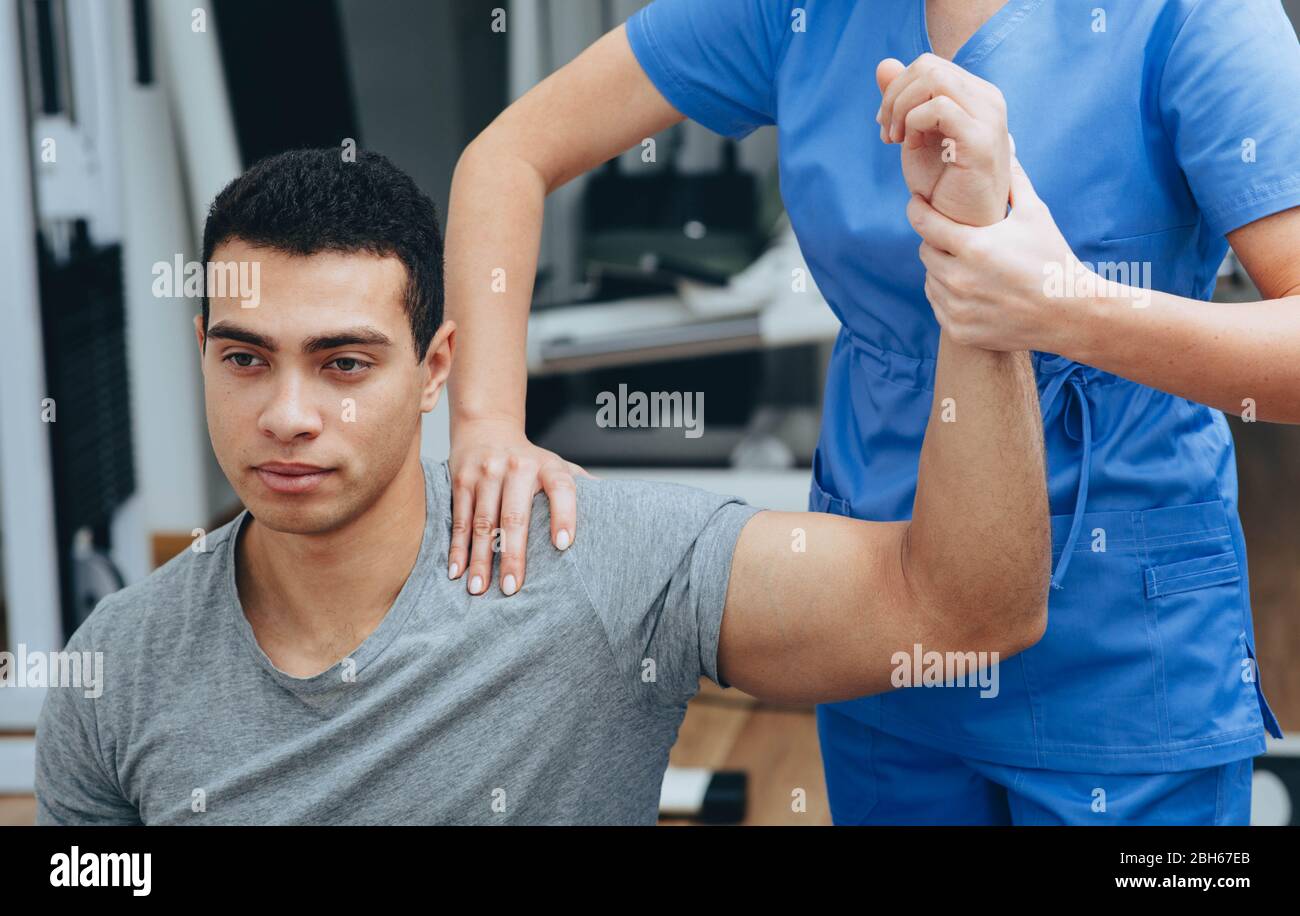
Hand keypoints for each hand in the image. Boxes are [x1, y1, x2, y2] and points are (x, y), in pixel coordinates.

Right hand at [448, 418, 591, 595]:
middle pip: (515, 516)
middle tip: (512, 588)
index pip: (562, 488)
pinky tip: (457, 571)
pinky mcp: (461, 480)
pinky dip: (457, 548)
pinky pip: (460, 519)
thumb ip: (581, 486)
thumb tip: (619, 506)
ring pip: (483, 523)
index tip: (564, 546)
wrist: (487, 426)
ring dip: (480, 559)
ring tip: (478, 590)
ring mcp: (487, 473)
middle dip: (512, 554)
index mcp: (547, 466)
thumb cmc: (528, 459)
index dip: (565, 515)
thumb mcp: (558, 465)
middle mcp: (517, 468)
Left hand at [876, 55, 1010, 227]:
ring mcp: (989, 117)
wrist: (961, 227)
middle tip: (887, 133)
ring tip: (896, 140)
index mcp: (976, 95)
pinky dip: (914, 123)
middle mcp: (988, 99)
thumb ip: (901, 100)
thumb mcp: (913, 136)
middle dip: (894, 97)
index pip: (928, 66)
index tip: (887, 126)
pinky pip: (939, 108)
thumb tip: (884, 64)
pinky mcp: (981, 140)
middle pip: (928, 66)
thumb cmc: (943, 187)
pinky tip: (911, 147)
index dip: (897, 89)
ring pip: (933, 78)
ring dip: (901, 108)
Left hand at [907, 154, 1092, 352]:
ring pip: (930, 279)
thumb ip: (1013, 181)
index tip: (917, 203)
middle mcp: (959, 279)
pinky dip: (948, 296)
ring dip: (942, 269)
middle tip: (956, 238)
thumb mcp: (1035, 215)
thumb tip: (1006, 145)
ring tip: (967, 264)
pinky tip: (970, 288)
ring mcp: (957, 308)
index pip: (924, 223)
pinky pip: (938, 305)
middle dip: (938, 242)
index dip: (918, 209)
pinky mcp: (959, 330)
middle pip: (926, 251)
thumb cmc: (1053, 259)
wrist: (1070, 313)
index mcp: (973, 247)